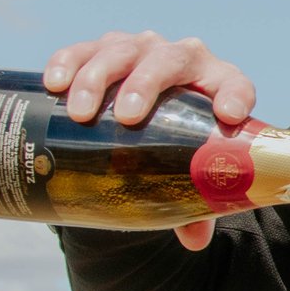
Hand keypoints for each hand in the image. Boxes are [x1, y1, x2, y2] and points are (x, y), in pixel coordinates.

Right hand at [44, 30, 257, 249]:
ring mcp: (140, 50)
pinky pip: (83, 50)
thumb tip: (194, 240)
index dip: (235, 95)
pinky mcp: (101, 50)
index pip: (234, 84)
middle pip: (169, 60)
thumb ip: (196, 202)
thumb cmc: (178, 145)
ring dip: (98, 78)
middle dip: (145, 85)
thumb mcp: (189, 167)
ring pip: (121, 51)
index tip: (228, 115)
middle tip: (127, 117)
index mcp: (217, 83)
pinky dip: (68, 62)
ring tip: (80, 112)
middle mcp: (181, 59)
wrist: (145, 116)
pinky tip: (54, 82)